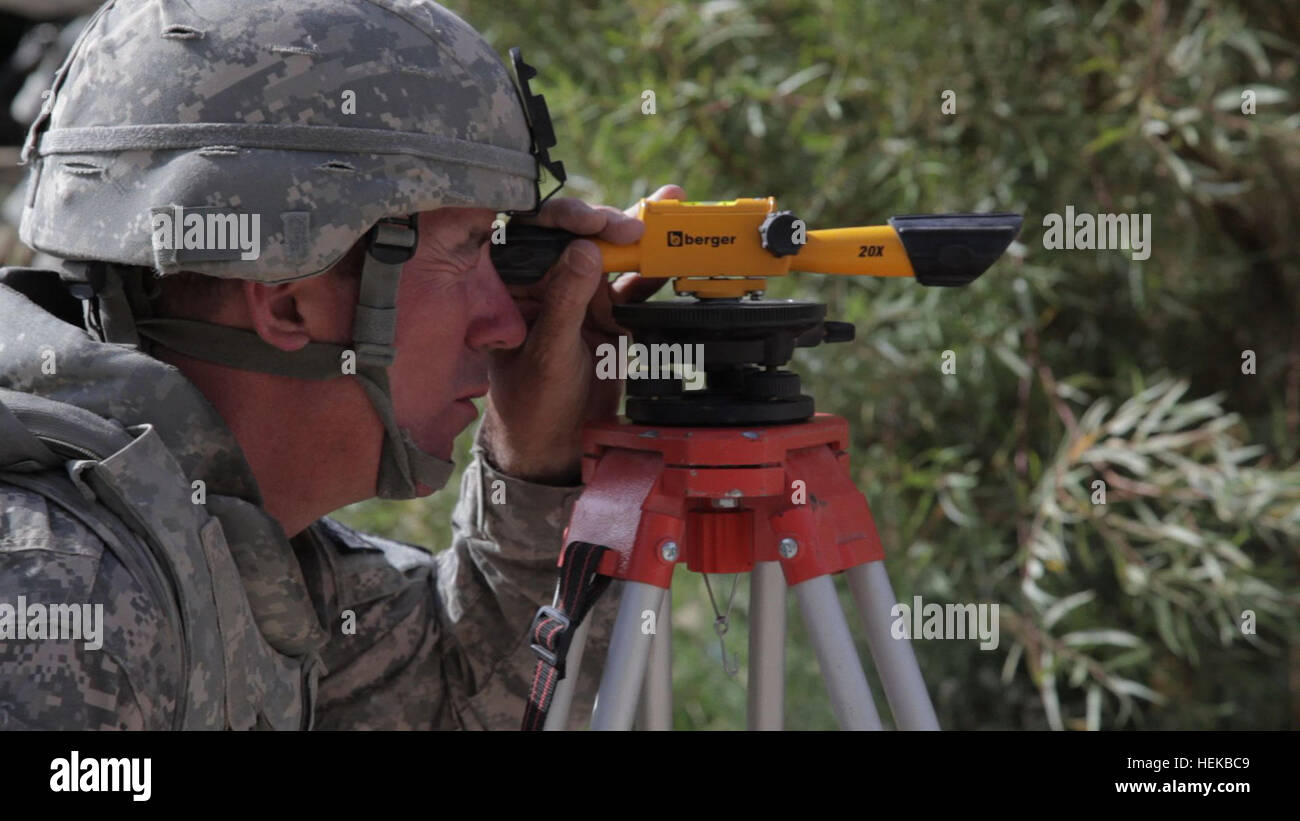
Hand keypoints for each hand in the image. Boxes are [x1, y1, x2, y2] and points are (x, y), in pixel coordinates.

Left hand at [480, 183, 685, 482]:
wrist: (555, 447)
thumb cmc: (531, 404)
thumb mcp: (548, 354)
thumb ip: (565, 301)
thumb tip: (584, 250)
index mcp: (514, 286)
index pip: (536, 236)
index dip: (567, 220)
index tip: (597, 224)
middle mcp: (546, 284)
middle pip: (578, 238)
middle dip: (609, 223)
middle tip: (639, 221)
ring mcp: (579, 298)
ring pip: (609, 257)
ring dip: (638, 236)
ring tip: (669, 207)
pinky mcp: (607, 316)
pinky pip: (631, 287)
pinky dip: (652, 272)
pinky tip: (672, 252)